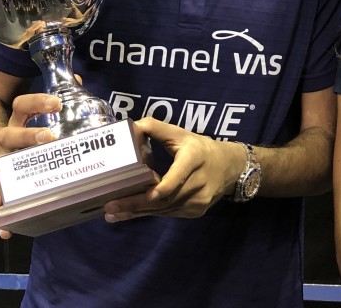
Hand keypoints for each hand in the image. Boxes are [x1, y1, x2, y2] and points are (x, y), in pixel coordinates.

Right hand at [0, 93, 59, 237]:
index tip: (56, 103)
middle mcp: (5, 140)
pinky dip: (2, 217)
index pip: (22, 105)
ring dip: (4, 183)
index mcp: (16, 121)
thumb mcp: (31, 110)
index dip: (39, 103)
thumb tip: (82, 80)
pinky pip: (0, 200)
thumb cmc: (18, 125)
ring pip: (0, 169)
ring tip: (3, 196)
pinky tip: (5, 230)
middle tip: (49, 138)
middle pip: (12, 134)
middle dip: (29, 136)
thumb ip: (55, 98)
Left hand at [103, 118, 243, 220]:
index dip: (163, 188)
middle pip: (165, 198)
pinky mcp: (195, 212)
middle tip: (110, 207)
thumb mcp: (181, 134)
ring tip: (112, 213)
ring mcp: (198, 200)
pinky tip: (129, 214)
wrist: (230, 167)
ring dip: (137, 212)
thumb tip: (131, 127)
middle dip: (136, 204)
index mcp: (195, 158)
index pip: (178, 176)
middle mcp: (199, 182)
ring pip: (164, 209)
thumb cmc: (201, 148)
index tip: (148, 194)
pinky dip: (148, 213)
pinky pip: (168, 213)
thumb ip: (156, 128)